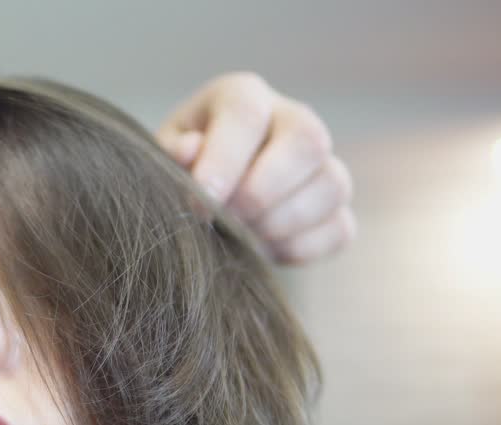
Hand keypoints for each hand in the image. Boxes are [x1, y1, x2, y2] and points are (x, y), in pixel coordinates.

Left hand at [157, 72, 355, 263]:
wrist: (201, 201)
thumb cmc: (179, 170)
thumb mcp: (161, 158)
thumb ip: (171, 154)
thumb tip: (191, 150)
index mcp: (243, 97)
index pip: (246, 113)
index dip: (224, 161)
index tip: (199, 204)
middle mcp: (292, 119)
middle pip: (308, 140)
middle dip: (262, 192)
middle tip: (225, 222)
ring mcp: (321, 164)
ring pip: (332, 186)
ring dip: (281, 224)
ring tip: (241, 238)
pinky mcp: (334, 208)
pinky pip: (339, 229)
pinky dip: (300, 248)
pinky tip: (263, 251)